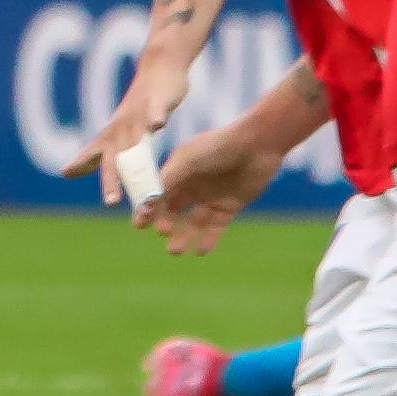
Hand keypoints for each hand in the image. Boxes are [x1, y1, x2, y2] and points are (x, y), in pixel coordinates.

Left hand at [64, 60, 188, 204]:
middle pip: (114, 156)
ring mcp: (140, 115)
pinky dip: (156, 117)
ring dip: (135, 159)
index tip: (65, 173)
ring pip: (136, 140)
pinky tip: (157, 126)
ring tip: (138, 180)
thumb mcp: (118, 133)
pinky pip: (156, 111)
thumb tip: (66, 172)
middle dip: (111, 179)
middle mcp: (122, 126)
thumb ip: (97, 155)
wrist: (160, 68)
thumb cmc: (139, 107)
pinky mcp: (159, 102)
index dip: (80, 162)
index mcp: (113, 135)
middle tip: (111, 202)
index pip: (94, 154)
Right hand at [141, 124, 284, 256]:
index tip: (139, 225)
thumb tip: (145, 203)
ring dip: (183, 237)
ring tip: (176, 250)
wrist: (256, 145)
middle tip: (164, 233)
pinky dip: (207, 240)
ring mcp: (210, 197)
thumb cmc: (218, 146)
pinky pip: (215, 228)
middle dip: (165, 225)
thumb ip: (167, 180)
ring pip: (192, 223)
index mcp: (178, 172)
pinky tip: (200, 250)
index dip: (147, 210)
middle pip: (172, 212)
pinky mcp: (228, 207)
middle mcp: (192, 186)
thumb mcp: (188, 160)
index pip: (157, 195)